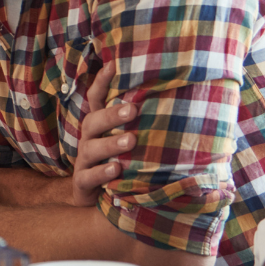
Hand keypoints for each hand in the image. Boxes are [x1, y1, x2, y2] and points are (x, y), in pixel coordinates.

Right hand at [65, 63, 138, 206]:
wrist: (98, 201)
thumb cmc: (123, 166)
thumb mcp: (131, 144)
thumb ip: (146, 126)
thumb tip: (183, 104)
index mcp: (100, 128)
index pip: (96, 99)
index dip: (101, 82)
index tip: (114, 64)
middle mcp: (89, 140)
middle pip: (92, 121)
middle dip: (111, 115)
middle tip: (132, 109)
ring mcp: (83, 162)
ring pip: (90, 148)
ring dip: (110, 143)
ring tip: (130, 141)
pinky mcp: (81, 183)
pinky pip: (88, 176)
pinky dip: (101, 172)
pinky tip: (116, 170)